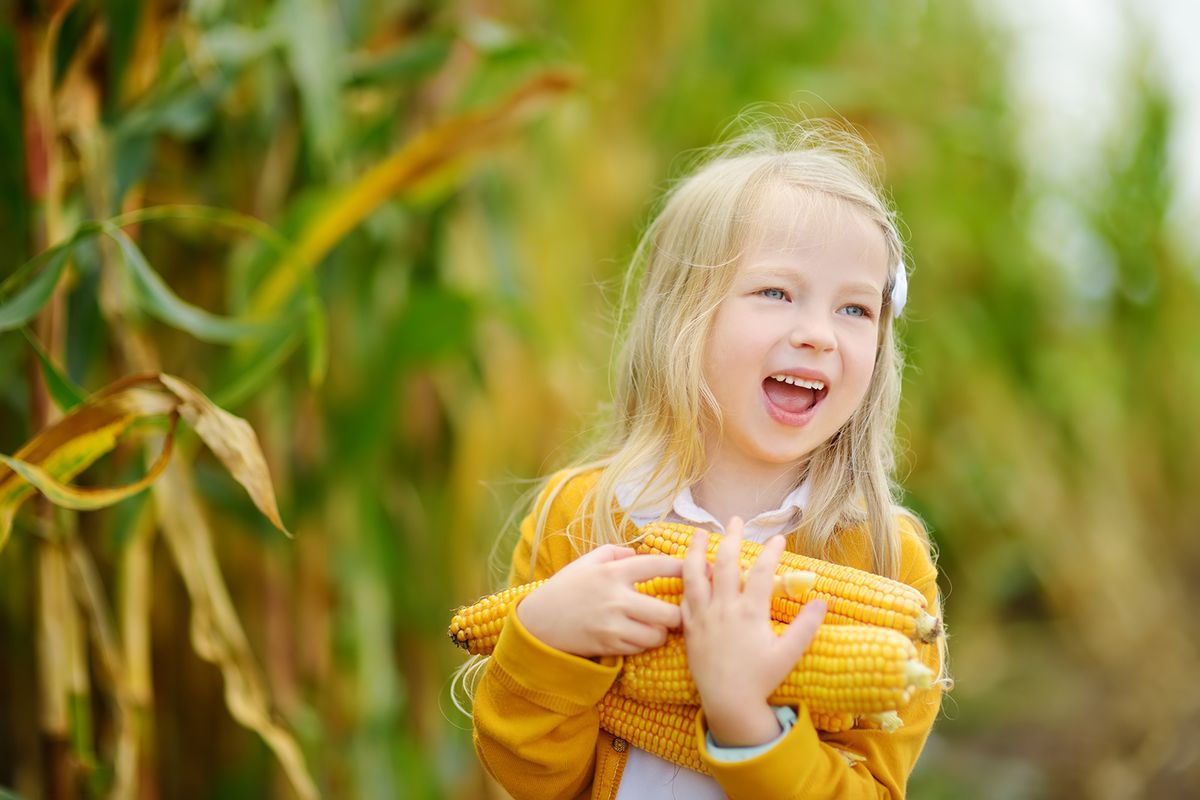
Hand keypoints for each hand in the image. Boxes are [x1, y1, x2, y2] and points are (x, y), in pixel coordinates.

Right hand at [516, 545, 683, 657]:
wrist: (538, 622)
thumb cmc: (564, 588)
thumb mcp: (587, 562)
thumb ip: (615, 552)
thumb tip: (639, 554)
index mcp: (613, 573)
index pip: (658, 566)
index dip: (683, 567)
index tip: (698, 568)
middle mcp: (617, 600)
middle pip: (669, 612)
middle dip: (680, 612)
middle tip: (679, 609)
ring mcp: (613, 626)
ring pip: (658, 635)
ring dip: (663, 631)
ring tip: (659, 625)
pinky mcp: (609, 647)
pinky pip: (640, 648)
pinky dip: (645, 643)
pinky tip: (639, 635)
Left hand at [681, 518, 826, 747]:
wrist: (728, 703)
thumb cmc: (760, 679)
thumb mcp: (789, 654)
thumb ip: (806, 626)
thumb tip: (823, 601)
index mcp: (749, 613)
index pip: (762, 571)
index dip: (771, 552)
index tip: (778, 538)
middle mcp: (723, 609)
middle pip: (725, 562)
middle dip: (731, 537)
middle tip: (735, 520)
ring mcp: (703, 616)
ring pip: (695, 574)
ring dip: (696, 549)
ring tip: (699, 532)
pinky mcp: (689, 627)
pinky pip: (683, 596)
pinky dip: (685, 579)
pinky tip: (687, 569)